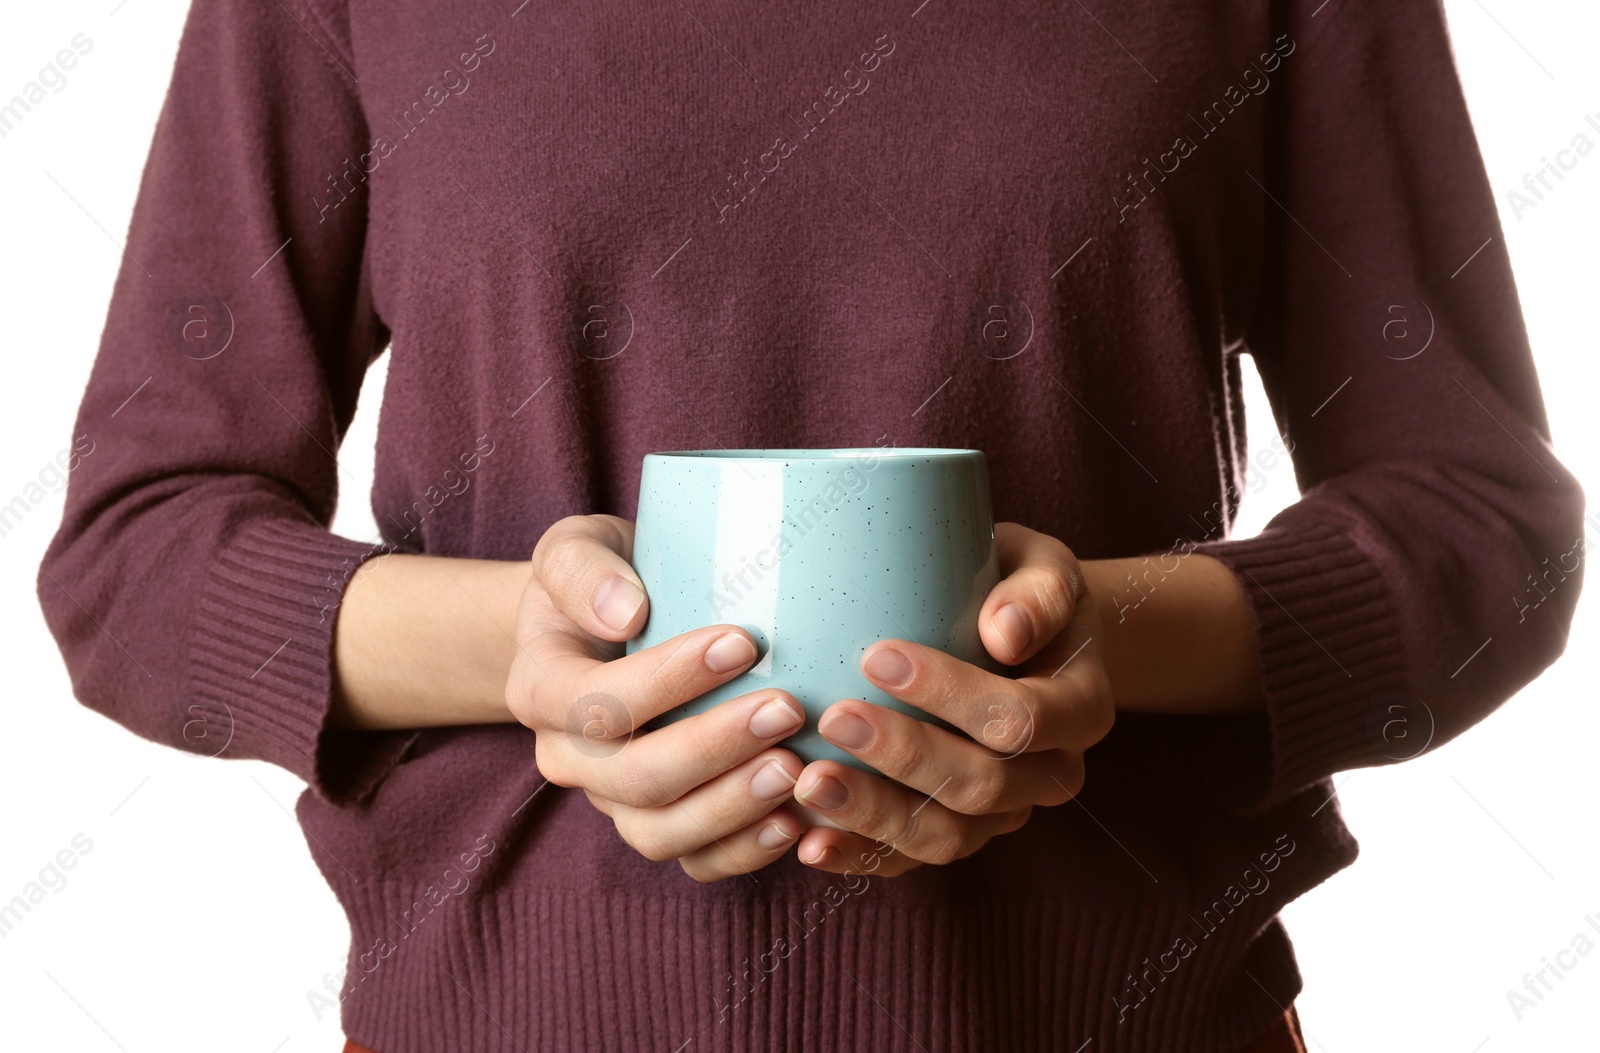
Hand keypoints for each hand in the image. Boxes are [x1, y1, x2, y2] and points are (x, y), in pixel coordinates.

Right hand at [505, 514, 808, 881]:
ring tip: (796, 770)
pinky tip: (795, 820)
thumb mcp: (576, 547)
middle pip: (634, 777)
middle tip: (787, 709)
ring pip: (659, 833)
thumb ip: (584, 567)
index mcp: (540, 689)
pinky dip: (744, 851)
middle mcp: (566, 757)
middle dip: (714, 747)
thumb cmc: (602, 577)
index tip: (743, 641)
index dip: (668, 680)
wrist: (606, 624)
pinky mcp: (656, 825)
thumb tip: (626, 608)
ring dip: (731, 808)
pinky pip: (693, 861)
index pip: (597, 701)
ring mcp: (610, 801)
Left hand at [790, 522, 1113, 876]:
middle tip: (834, 717)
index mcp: (1080, 708)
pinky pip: (912, 860)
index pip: (1022, 718)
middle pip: (985, 787)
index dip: (952, 695)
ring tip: (809, 783)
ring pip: (948, 837)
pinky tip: (810, 842)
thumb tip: (1006, 632)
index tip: (877, 657)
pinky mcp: (957, 832)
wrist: (1015, 634)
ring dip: (875, 815)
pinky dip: (860, 856)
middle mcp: (1052, 773)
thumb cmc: (1017, 589)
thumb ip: (1039, 591)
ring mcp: (1005, 813)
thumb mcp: (1040, 565)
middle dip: (905, 756)